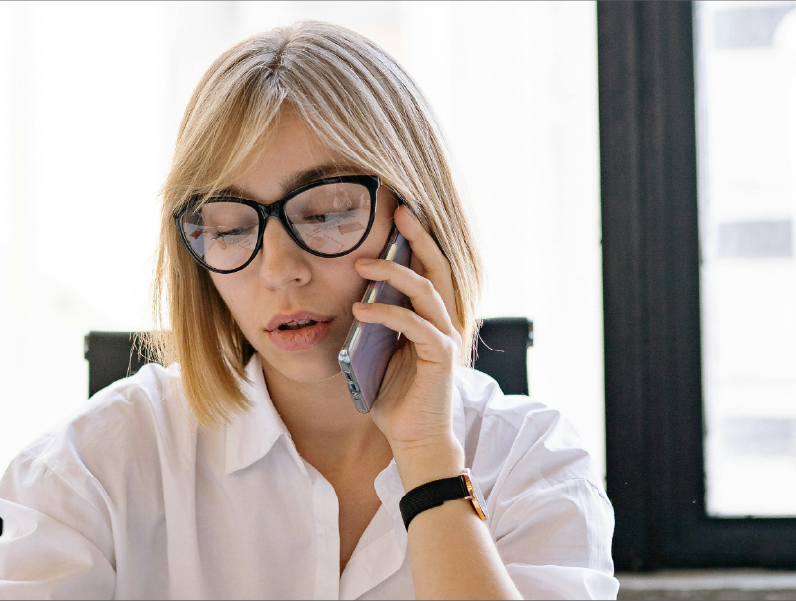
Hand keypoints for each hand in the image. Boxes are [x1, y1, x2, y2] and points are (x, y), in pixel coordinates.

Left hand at [352, 206, 465, 487]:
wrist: (412, 438)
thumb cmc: (394, 395)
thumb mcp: (375, 350)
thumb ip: (372, 322)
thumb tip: (350, 293)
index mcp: (430, 315)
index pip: (428, 266)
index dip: (417, 238)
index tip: (397, 210)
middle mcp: (444, 320)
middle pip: (437, 266)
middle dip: (418, 236)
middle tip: (398, 211)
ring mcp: (445, 337)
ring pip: (426, 290)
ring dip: (393, 272)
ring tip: (361, 263)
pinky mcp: (440, 356)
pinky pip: (414, 325)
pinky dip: (387, 313)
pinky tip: (361, 308)